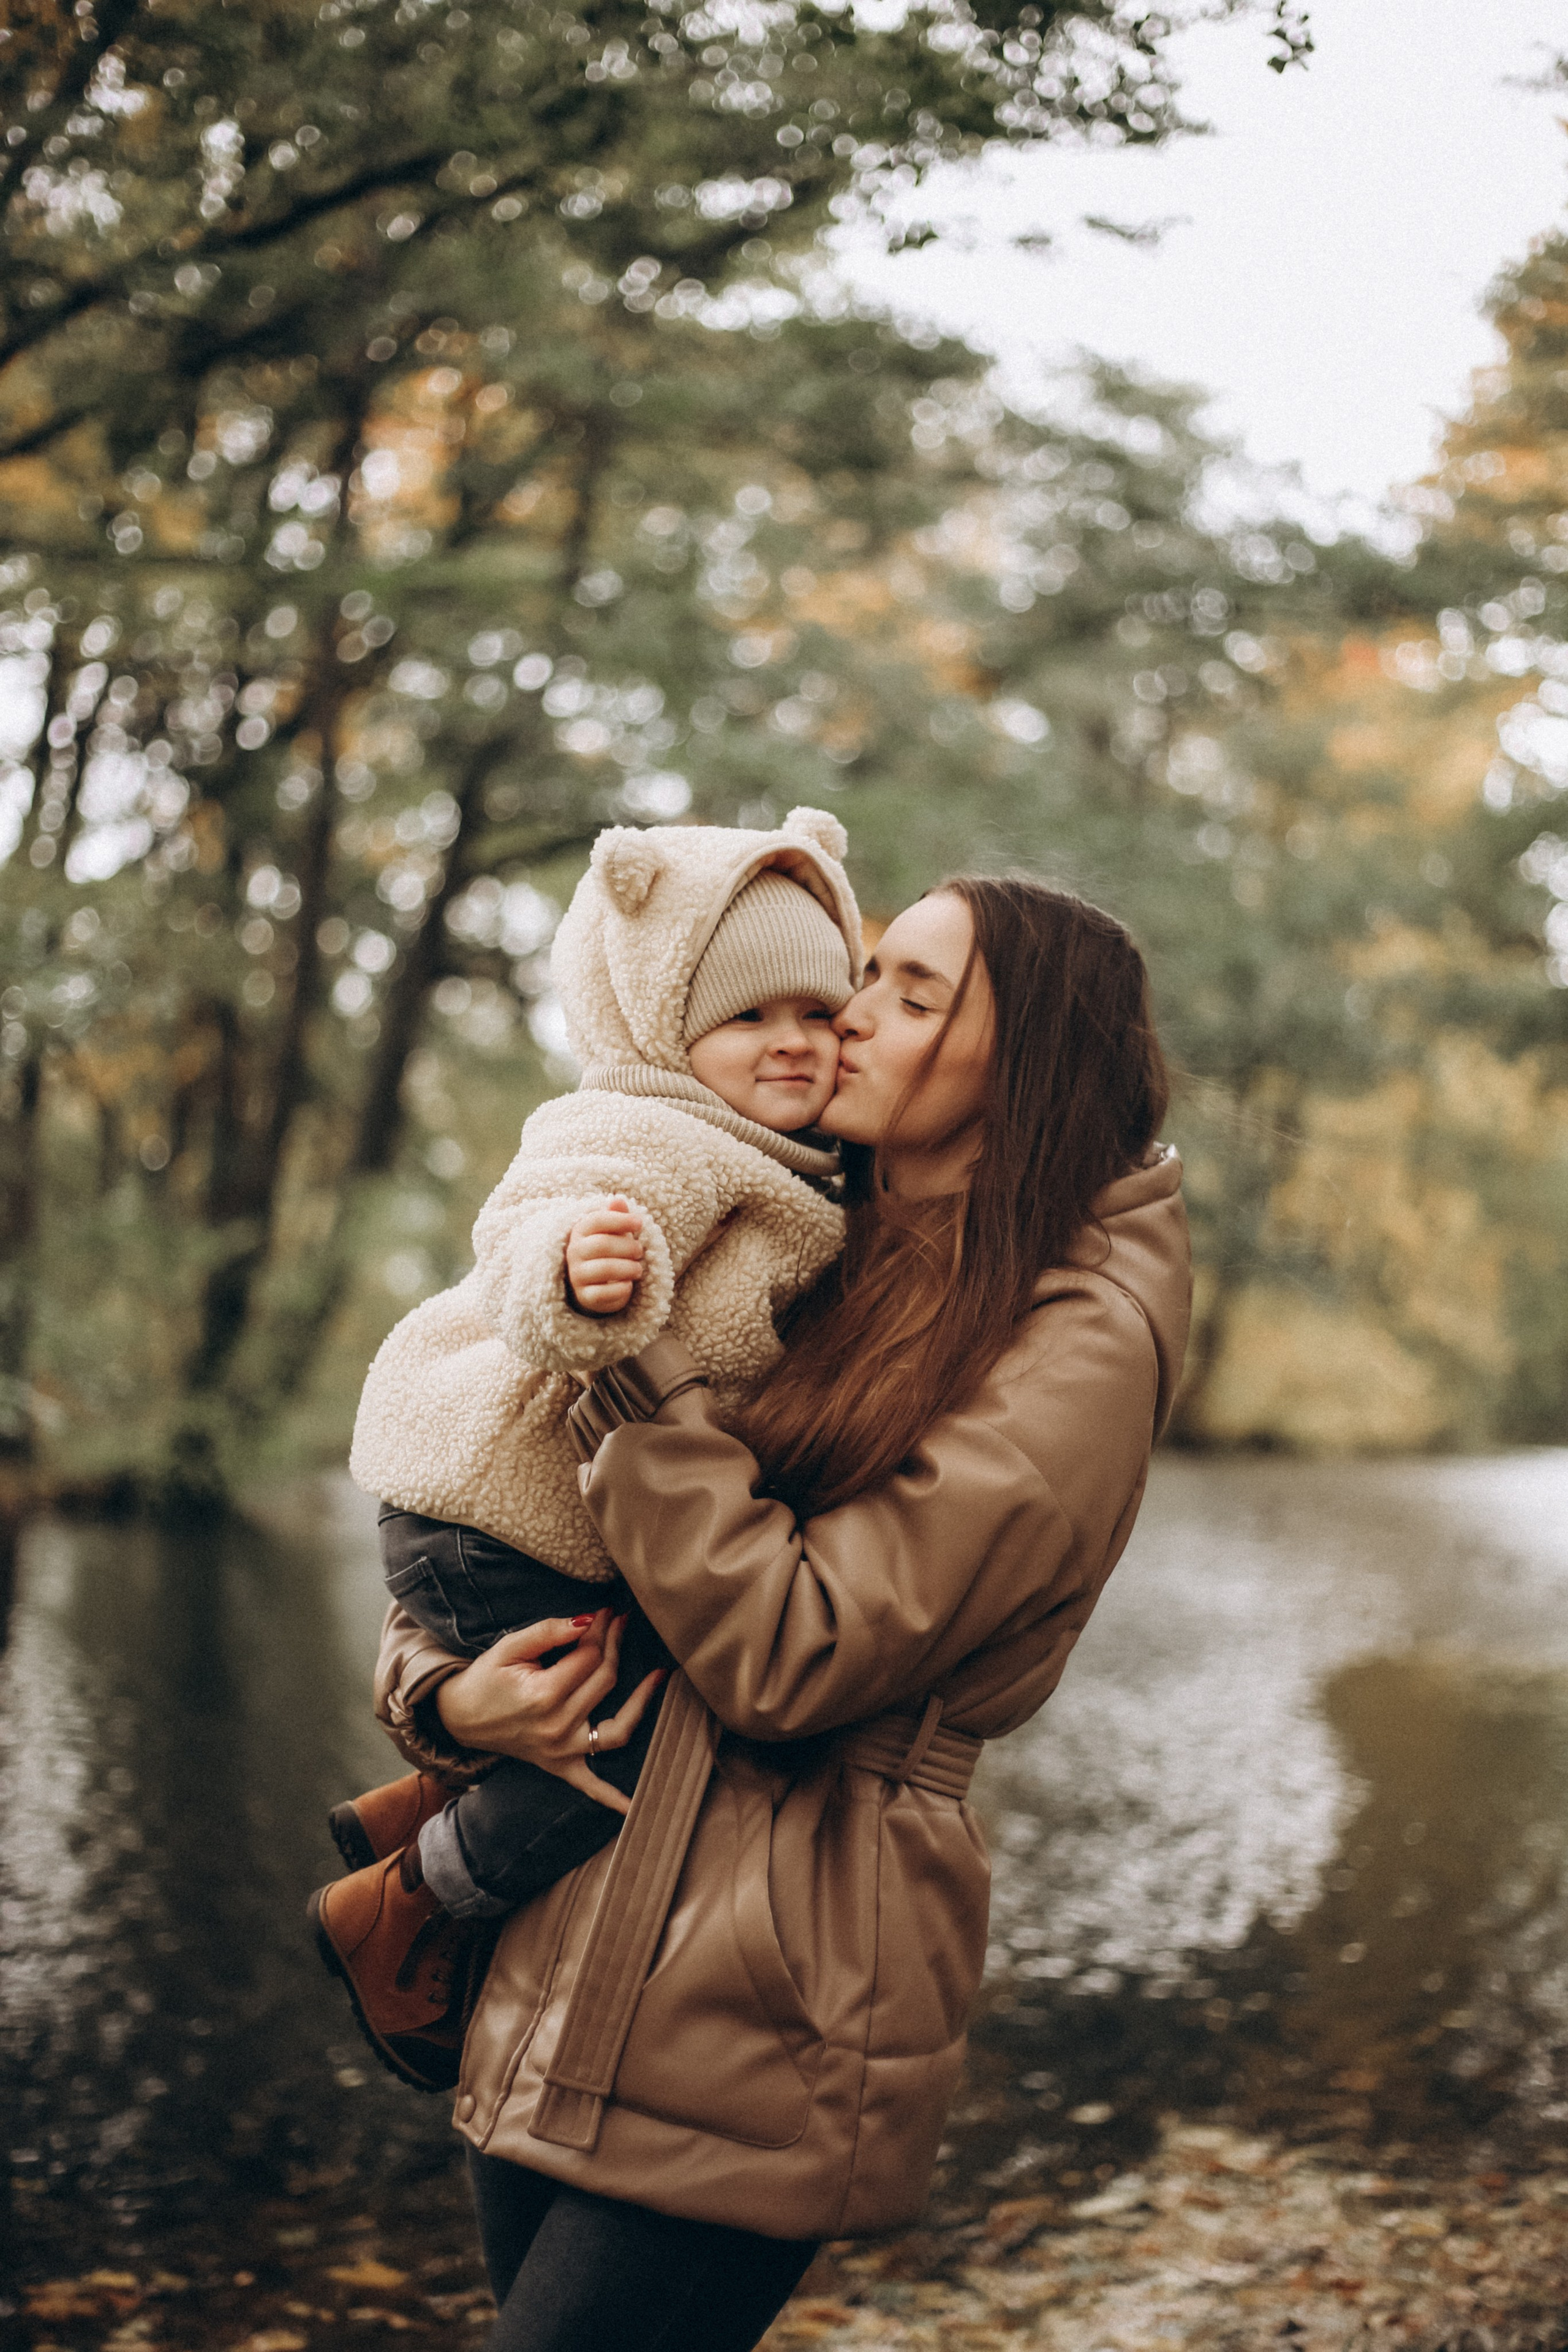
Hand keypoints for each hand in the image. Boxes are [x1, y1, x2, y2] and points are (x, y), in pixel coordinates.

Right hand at [434, 1609, 663, 1815]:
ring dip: (641, 1702)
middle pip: (604, 1680)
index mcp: (543, 1696)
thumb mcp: (509, 1648)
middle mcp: (557, 1727)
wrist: (459, 1716)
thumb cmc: (486, 1679)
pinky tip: (636, 1807)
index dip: (601, 1630)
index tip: (608, 1611)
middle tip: (620, 1621)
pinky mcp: (560, 1767)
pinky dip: (614, 1798)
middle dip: (615, 1645)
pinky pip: (592, 1786)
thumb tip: (589, 1620)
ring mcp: (561, 1752)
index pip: (589, 1657)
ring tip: (659, 1676)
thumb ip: (549, 1632)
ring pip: (617, 1729)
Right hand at [565, 1197, 644, 1315]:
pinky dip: (622, 1289)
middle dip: (627, 1247)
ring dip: (628, 1268)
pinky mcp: (584, 1296)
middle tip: (640, 1250)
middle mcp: (574, 1252)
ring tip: (638, 1269)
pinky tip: (628, 1284)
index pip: (597, 1220)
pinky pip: (604, 1293)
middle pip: (602, 1245)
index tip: (640, 1224)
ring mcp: (577, 1275)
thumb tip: (619, 1200)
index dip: (620, 1220)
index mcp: (580, 1231)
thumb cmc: (609, 1251)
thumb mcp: (614, 1232)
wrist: (596, 1284)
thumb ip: (617, 1216)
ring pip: (605, 1269)